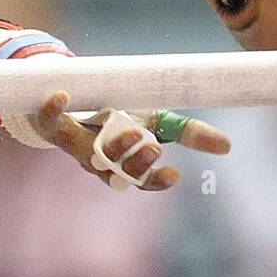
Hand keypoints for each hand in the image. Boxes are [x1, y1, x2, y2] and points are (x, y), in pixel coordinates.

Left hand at [28, 92, 230, 189]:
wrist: (77, 97)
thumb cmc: (117, 115)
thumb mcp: (157, 121)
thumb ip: (189, 134)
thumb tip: (228, 147)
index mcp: (123, 162)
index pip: (141, 181)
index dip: (156, 181)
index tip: (174, 173)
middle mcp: (98, 160)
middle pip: (116, 171)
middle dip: (134, 162)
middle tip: (152, 147)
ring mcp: (74, 145)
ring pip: (87, 153)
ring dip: (107, 144)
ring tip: (127, 128)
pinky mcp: (51, 125)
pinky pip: (48, 121)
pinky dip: (52, 109)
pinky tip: (61, 95)